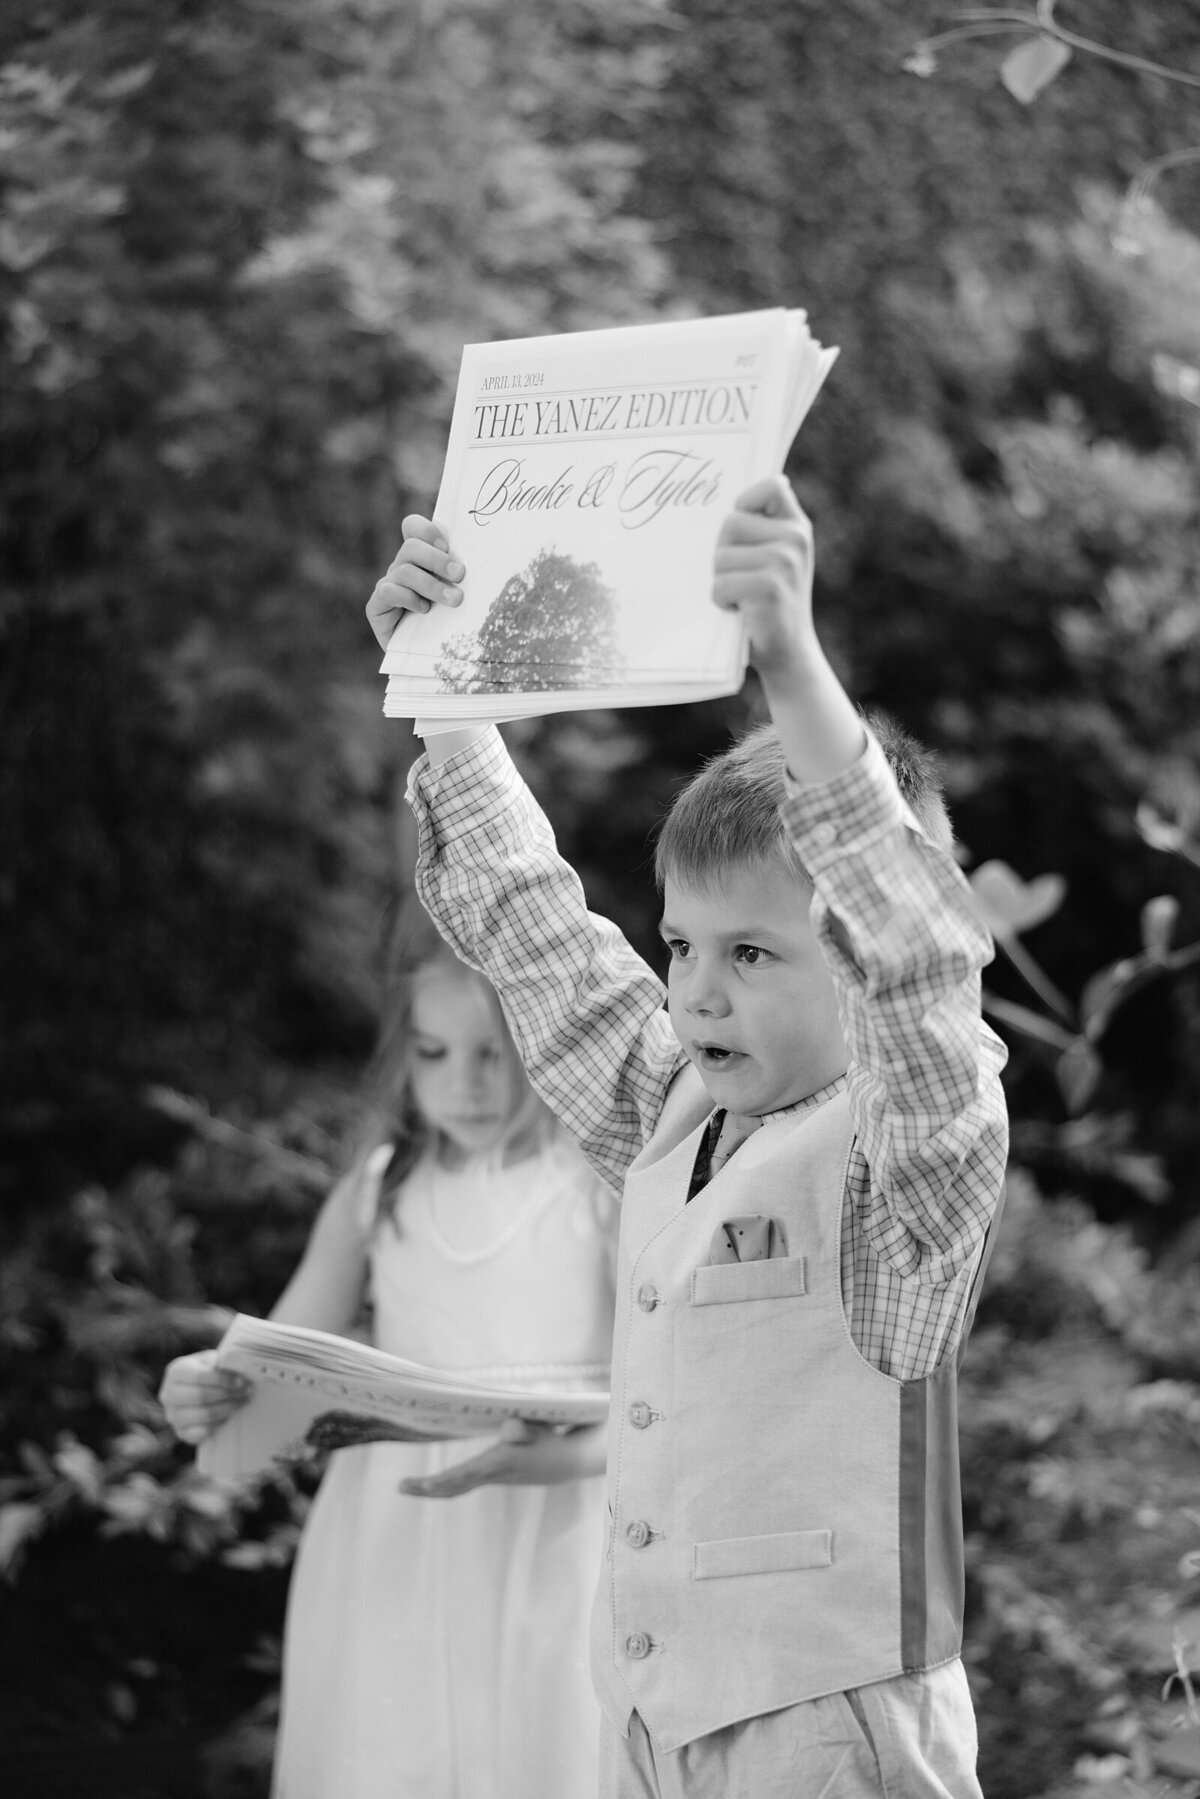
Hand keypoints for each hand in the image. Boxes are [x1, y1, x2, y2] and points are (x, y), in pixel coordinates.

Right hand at [157, 1349, 251, 1445]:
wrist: (201, 1388)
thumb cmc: (210, 1371)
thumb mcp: (214, 1360)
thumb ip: (223, 1364)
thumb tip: (242, 1373)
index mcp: (176, 1371)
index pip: (199, 1376)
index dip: (223, 1380)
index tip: (242, 1381)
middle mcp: (168, 1394)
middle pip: (200, 1397)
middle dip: (228, 1395)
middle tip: (246, 1392)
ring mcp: (172, 1416)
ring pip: (203, 1415)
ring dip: (227, 1409)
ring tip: (242, 1402)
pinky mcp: (180, 1432)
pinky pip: (201, 1433)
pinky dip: (218, 1425)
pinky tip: (230, 1416)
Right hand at [366, 516, 465, 650]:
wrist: (428, 659)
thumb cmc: (450, 624)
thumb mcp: (460, 595)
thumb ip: (463, 577)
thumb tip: (490, 562)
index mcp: (420, 558)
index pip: (413, 527)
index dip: (426, 529)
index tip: (447, 544)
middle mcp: (402, 567)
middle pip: (411, 547)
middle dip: (437, 559)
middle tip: (460, 574)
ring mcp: (388, 585)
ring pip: (405, 570)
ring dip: (432, 585)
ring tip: (455, 600)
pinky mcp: (377, 607)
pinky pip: (389, 591)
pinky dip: (408, 598)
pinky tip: (424, 610)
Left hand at [397, 1418, 605, 1499]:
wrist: (568, 1462)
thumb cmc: (551, 1438)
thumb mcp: (541, 1429)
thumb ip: (524, 1428)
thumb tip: (508, 1427)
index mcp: (500, 1463)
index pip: (466, 1474)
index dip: (443, 1480)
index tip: (423, 1484)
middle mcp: (493, 1474)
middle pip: (454, 1486)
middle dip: (427, 1489)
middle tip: (400, 1487)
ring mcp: (492, 1478)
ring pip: (457, 1487)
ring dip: (433, 1488)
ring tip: (408, 1486)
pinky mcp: (494, 1476)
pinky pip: (464, 1484)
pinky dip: (446, 1485)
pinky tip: (433, 1484)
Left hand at [712, 476, 816, 679]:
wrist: (790, 654)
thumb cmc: (771, 605)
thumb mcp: (776, 559)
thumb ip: (766, 527)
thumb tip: (757, 492)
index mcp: (797, 527)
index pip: (771, 486)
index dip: (747, 502)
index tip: (743, 529)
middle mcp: (795, 539)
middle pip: (730, 523)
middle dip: (723, 553)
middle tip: (742, 578)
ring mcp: (784, 562)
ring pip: (720, 557)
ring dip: (722, 582)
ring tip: (743, 597)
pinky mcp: (769, 587)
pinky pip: (720, 584)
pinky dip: (721, 602)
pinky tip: (741, 611)